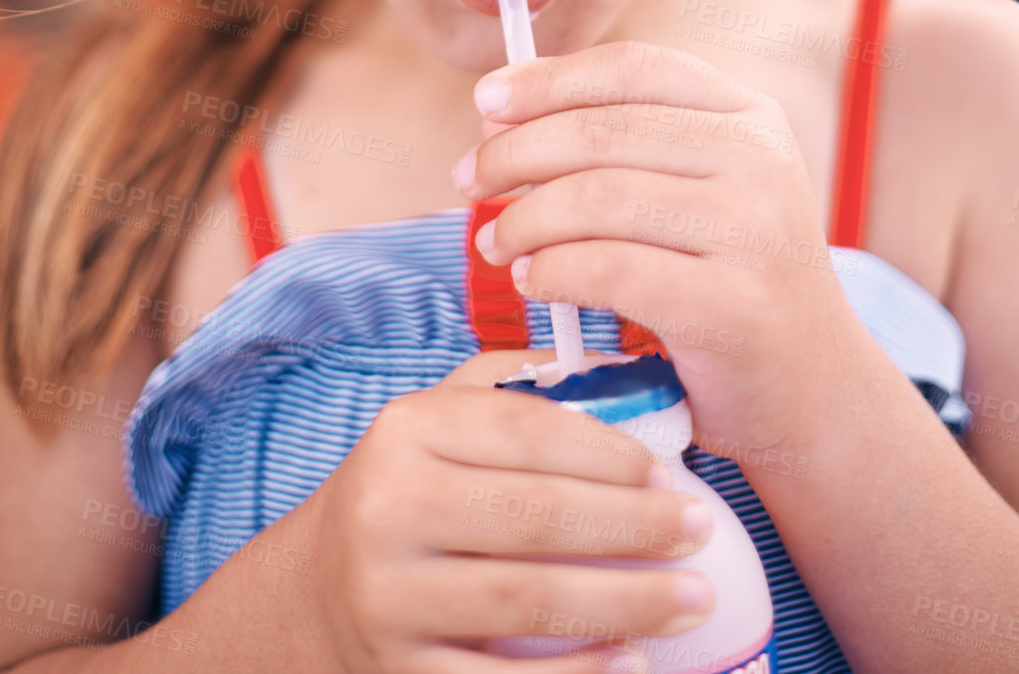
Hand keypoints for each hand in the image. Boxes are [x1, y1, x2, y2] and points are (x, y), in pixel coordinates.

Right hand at [311, 346, 718, 673]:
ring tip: (692, 599)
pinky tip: (633, 662)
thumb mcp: (445, 417)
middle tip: (702, 531)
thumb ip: (524, 386)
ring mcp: (389, 597)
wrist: (316, 590)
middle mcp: (388, 508)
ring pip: (525, 602)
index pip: (523, 432)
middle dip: (632, 526)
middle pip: (533, 517)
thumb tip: (630, 373)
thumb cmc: (413, 487)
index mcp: (407, 429)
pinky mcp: (398, 673)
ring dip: (624, 603)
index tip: (671, 470)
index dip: (606, 452)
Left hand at [453, 43, 857, 456]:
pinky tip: (530, 280)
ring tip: (493, 241)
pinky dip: (551, 272)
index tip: (486, 101)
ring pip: (596, 198)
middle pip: (601, 132)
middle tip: (467, 182)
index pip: (632, 68)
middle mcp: (759, 160)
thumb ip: (631, 144)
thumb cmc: (731, 281)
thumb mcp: (705, 189)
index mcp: (750, 116)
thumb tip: (504, 111)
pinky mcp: (730, 304)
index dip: (549, 78)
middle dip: (514, 153)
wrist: (813, 391)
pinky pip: (608, 269)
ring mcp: (751, 230)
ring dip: (523, 218)